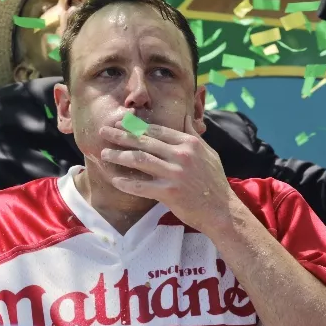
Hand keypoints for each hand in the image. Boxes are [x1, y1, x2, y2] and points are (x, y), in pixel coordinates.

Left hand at [98, 114, 233, 234]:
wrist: (221, 210)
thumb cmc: (214, 181)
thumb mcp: (208, 152)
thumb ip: (193, 134)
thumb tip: (185, 115)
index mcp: (189, 143)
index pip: (157, 130)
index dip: (136, 126)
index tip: (120, 123)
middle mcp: (181, 155)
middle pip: (144, 142)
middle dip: (121, 136)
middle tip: (104, 132)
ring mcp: (175, 174)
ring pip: (140, 160)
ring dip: (119, 156)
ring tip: (104, 154)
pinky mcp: (169, 193)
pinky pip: (142, 186)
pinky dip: (126, 182)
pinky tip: (115, 179)